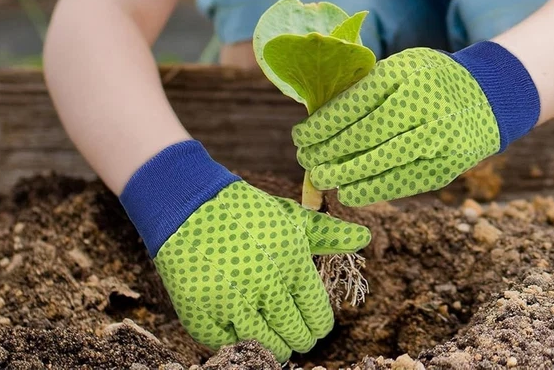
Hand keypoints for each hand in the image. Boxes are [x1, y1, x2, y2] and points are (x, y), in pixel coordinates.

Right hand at [120, 141, 369, 361]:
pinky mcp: (202, 314)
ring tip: (270, 329)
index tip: (311, 320)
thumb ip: (327, 234)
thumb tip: (365, 237)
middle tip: (290, 326)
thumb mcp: (290, 218)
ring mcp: (232, 302)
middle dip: (297, 336)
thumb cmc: (248, 212)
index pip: (318, 319)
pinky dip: (239, 341)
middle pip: (296, 339)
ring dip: (273, 344)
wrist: (189, 204)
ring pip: (267, 349)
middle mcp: (265, 285)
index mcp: (292, 262)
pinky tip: (242, 325)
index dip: (317, 324)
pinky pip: (231, 346)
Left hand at [293, 43, 539, 205]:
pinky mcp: (445, 166)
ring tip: (319, 177)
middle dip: (326, 152)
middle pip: (362, 136)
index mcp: (404, 75)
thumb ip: (367, 86)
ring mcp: (436, 138)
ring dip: (342, 175)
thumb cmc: (431, 79)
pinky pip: (400, 183)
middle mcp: (421, 106)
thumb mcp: (402, 65)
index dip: (322, 126)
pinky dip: (370, 190)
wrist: (488, 96)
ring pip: (378, 163)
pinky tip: (348, 192)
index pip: (353, 105)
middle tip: (304, 160)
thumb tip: (319, 117)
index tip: (301, 135)